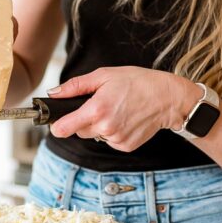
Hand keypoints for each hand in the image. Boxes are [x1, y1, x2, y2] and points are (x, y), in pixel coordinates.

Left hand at [48, 67, 200, 151]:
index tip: (57, 121)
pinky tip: (125, 119)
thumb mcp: (104, 75)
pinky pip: (109, 141)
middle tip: (99, 105)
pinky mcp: (125, 147)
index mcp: (96, 109)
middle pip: (78, 131)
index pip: (63, 129)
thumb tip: (54, 94)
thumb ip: (75, 86)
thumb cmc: (138, 82)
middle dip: (83, 120)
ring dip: (99, 126)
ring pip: (95, 136)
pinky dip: (113, 132)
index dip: (56, 125)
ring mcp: (116, 139)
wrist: (167, 98)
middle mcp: (105, 128)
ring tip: (116, 110)